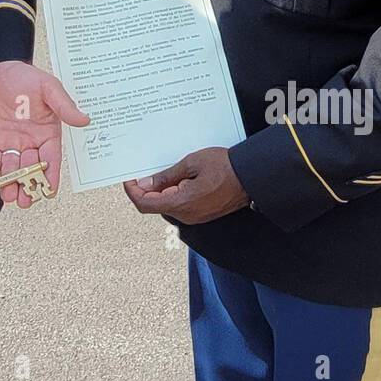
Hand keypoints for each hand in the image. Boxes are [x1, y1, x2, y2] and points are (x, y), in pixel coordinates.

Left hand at [0, 61, 89, 207]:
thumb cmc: (25, 77)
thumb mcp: (48, 87)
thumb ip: (63, 105)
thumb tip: (84, 120)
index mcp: (47, 133)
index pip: (51, 160)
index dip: (51, 176)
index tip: (49, 192)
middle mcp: (29, 143)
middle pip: (31, 170)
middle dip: (28, 186)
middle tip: (26, 200)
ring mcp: (8, 144)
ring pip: (11, 170)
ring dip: (10, 184)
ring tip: (9, 196)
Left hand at [123, 147, 248, 224]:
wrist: (251, 176)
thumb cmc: (224, 167)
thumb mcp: (191, 163)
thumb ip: (166, 176)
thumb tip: (146, 184)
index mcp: (181, 203)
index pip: (145, 204)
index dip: (133, 192)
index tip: (129, 179)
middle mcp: (187, 215)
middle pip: (156, 205)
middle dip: (148, 188)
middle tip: (146, 169)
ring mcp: (195, 216)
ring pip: (168, 204)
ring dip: (162, 189)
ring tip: (166, 169)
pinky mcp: (202, 213)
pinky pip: (181, 205)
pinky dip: (174, 192)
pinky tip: (179, 177)